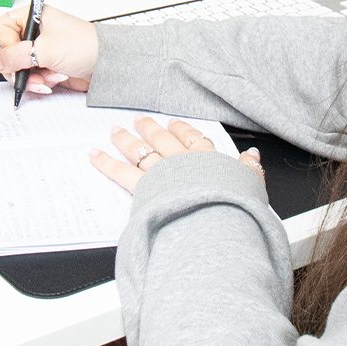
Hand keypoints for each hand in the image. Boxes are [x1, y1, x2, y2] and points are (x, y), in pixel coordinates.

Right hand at [0, 3, 98, 94]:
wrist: (107, 64)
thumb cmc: (85, 45)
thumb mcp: (45, 49)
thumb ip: (14, 56)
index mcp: (31, 17)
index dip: (6, 44)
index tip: (21, 51)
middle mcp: (32, 32)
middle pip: (5, 53)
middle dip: (20, 67)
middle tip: (34, 70)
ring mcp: (38, 50)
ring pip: (16, 69)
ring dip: (32, 77)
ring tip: (49, 77)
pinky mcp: (44, 65)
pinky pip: (29, 77)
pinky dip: (39, 82)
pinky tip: (53, 80)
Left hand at [91, 115, 264, 194]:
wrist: (213, 225)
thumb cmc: (231, 210)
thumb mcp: (251, 187)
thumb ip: (249, 169)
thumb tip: (252, 156)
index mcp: (207, 160)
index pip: (194, 139)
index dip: (183, 130)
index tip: (175, 124)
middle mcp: (182, 161)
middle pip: (163, 139)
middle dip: (150, 128)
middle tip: (139, 120)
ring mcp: (160, 172)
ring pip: (140, 150)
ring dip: (126, 140)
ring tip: (115, 131)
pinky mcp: (143, 187)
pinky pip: (120, 171)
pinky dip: (105, 162)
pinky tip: (94, 154)